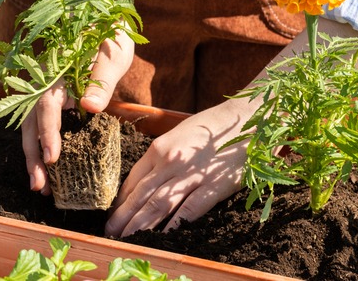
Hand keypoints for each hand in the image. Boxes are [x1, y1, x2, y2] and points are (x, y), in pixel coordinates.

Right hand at [21, 30, 134, 194]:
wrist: (105, 25)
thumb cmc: (109, 39)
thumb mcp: (111, 55)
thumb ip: (101, 80)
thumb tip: (90, 107)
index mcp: (56, 71)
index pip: (46, 104)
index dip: (47, 132)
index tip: (52, 157)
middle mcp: (43, 83)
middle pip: (31, 122)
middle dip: (33, 155)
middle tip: (40, 185)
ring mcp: (45, 93)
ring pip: (32, 128)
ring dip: (35, 158)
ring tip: (42, 188)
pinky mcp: (53, 102)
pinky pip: (42, 127)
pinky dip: (42, 149)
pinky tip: (49, 171)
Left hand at [105, 97, 257, 236]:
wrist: (247, 118)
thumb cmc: (214, 127)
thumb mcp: (180, 135)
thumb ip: (164, 155)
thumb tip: (150, 176)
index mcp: (159, 148)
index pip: (133, 179)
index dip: (121, 200)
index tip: (113, 215)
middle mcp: (169, 161)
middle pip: (140, 195)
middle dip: (123, 217)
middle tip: (110, 234)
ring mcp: (190, 174)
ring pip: (157, 204)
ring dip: (140, 225)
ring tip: (126, 240)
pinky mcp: (212, 186)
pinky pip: (189, 209)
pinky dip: (174, 224)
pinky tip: (163, 237)